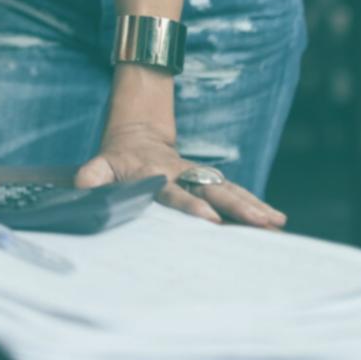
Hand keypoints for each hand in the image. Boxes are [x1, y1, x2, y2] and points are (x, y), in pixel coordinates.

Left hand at [74, 122, 286, 228]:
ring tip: (276, 225)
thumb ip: (93, 175)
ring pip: (230, 191)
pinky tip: (277, 220)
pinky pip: (235, 193)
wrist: (138, 135)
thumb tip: (83, 187)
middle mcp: (184, 176)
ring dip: (253, 207)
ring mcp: (200, 177)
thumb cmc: (119, 159)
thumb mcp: (101, 164)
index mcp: (157, 175)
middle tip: (261, 223)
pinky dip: (256, 205)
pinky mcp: (209, 181)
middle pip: (213, 190)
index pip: (175, 193)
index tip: (210, 218)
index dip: (191, 205)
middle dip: (238, 207)